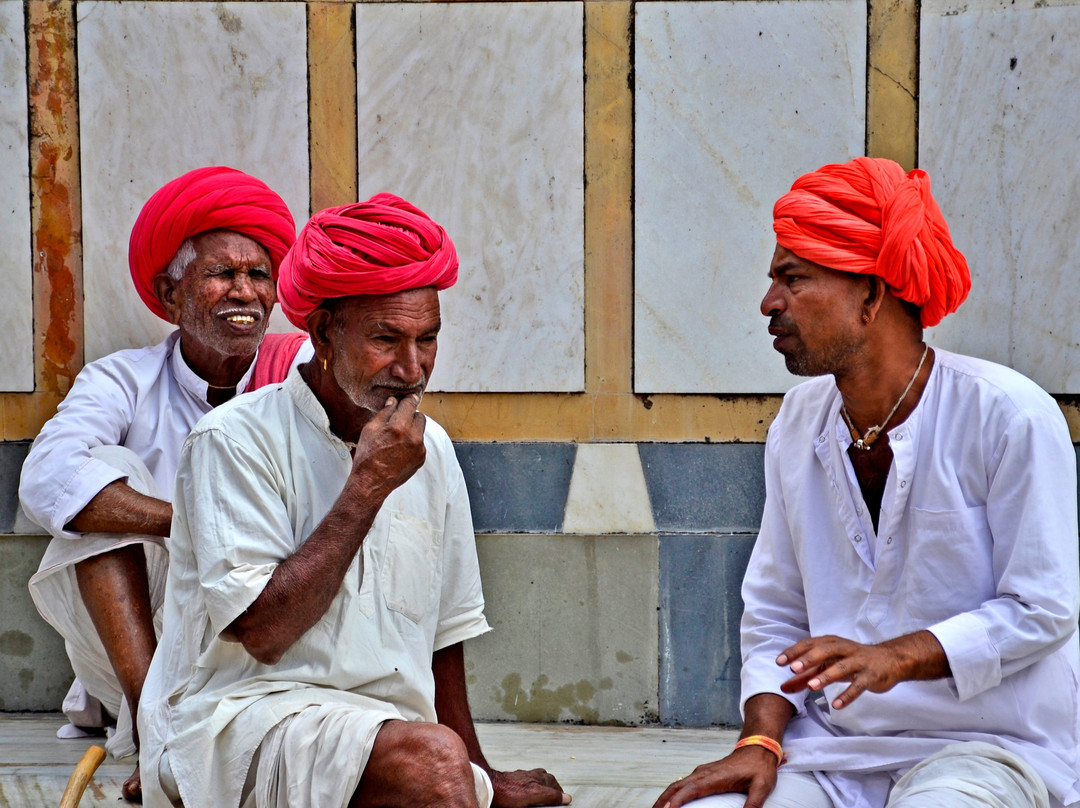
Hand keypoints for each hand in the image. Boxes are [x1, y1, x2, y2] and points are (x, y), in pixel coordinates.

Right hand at [349, 395, 426, 501]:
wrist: (371, 482)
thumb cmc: (367, 456)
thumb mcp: (370, 429)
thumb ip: (385, 413)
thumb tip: (394, 401)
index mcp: (399, 427)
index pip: (410, 404)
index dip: (408, 399)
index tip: (408, 398)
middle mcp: (413, 437)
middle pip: (420, 416)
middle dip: (410, 415)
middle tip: (399, 420)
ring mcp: (419, 449)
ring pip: (421, 430)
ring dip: (412, 429)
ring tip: (397, 437)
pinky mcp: (421, 458)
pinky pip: (420, 443)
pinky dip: (413, 442)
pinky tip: (399, 449)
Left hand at [490, 767, 570, 806]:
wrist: (490, 786)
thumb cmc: (509, 791)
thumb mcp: (535, 794)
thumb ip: (551, 795)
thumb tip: (565, 797)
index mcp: (539, 778)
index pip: (554, 785)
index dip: (559, 793)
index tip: (564, 799)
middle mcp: (531, 775)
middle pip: (546, 779)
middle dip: (552, 787)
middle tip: (556, 795)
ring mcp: (521, 777)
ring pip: (535, 778)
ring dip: (541, 784)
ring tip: (544, 790)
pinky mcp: (512, 780)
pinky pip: (525, 781)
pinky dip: (530, 784)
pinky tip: (527, 789)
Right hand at [651, 746, 778, 807]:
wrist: (758, 747)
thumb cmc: (760, 767)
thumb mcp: (762, 787)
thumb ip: (753, 805)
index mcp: (715, 777)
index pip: (690, 790)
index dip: (677, 800)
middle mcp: (704, 773)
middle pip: (677, 786)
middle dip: (663, 800)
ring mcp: (703, 772)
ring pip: (678, 783)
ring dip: (666, 796)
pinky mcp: (704, 773)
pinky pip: (684, 782)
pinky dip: (673, 792)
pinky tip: (672, 800)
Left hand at [777, 631, 947, 708]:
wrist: (890, 660)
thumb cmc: (852, 661)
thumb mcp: (828, 665)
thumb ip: (806, 675)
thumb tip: (783, 687)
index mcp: (831, 643)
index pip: (810, 644)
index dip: (794, 652)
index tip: (779, 661)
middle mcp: (845, 649)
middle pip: (825, 651)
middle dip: (808, 659)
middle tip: (793, 668)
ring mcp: (859, 662)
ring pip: (841, 667)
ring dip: (826, 676)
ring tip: (811, 686)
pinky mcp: (871, 676)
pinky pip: (859, 685)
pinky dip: (848, 695)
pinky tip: (837, 705)